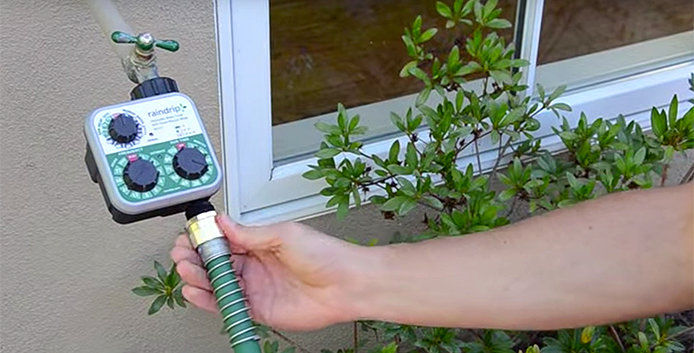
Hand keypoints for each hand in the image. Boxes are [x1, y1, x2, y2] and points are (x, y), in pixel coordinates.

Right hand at [170, 214, 362, 330]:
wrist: (346, 284)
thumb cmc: (325, 255)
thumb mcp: (283, 234)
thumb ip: (249, 233)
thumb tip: (224, 221)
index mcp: (260, 243)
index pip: (224, 239)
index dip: (204, 238)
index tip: (190, 236)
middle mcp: (256, 265)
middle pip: (215, 262)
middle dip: (196, 257)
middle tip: (184, 254)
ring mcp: (256, 287)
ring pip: (218, 283)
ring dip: (199, 277)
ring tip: (187, 270)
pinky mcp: (259, 309)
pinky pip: (229, 306)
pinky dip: (210, 300)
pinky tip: (197, 292)